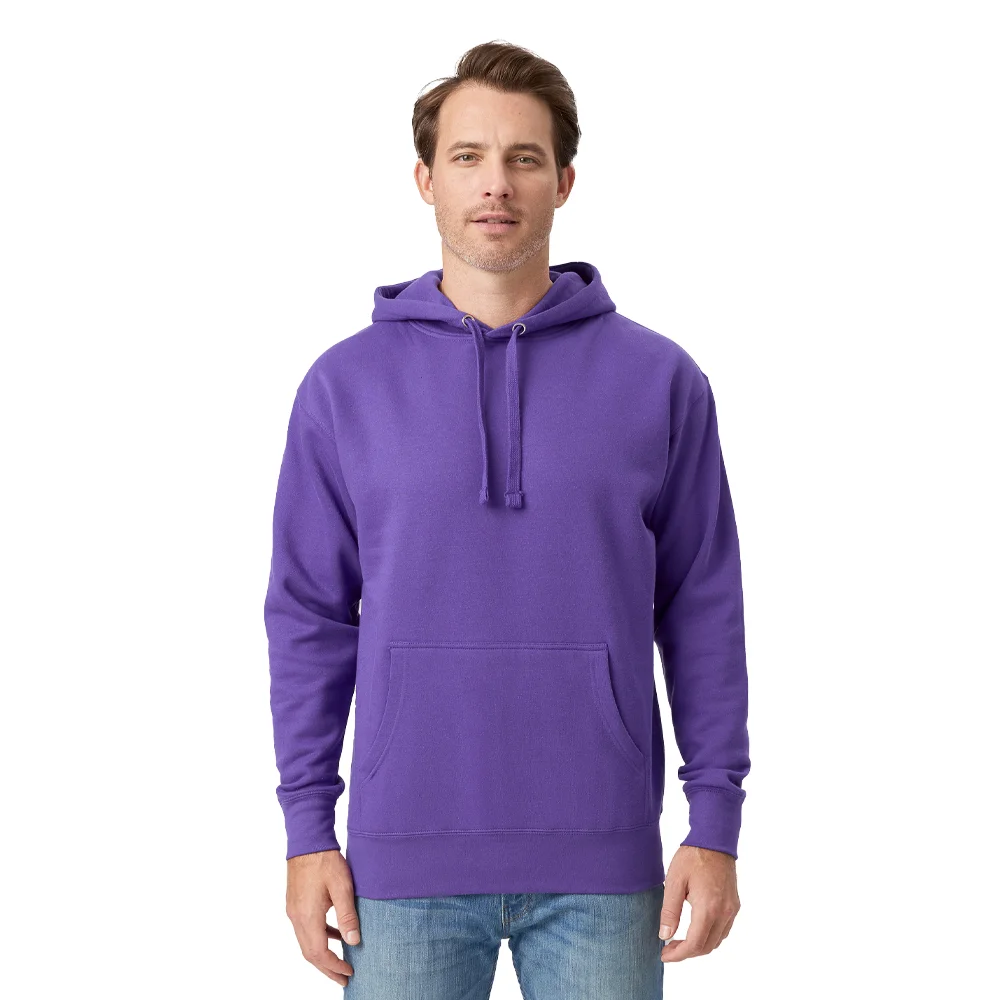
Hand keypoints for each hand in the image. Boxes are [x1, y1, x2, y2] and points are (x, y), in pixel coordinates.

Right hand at [285, 849, 359, 986]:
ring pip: (306, 942)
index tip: (348, 973)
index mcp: (308, 917)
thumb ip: (347, 915)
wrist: (307, 840)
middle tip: (343, 978)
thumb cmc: (325, 860)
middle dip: (327, 968)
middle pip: (310, 953)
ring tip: (340, 962)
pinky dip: (320, 937)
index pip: (319, 953)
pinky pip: (306, 929)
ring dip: (322, 955)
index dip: (334, 967)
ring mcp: (294, 911)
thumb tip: (354, 941)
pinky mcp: (296, 903)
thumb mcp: (342, 887)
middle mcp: (297, 918)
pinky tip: (334, 934)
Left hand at [658, 845, 739, 961]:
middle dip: (686, 953)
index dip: (678, 955)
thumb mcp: (674, 881)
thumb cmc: (692, 857)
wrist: (714, 840)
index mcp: (708, 908)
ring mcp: (731, 910)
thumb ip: (669, 911)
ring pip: (717, 941)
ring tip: (679, 941)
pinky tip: (696, 929)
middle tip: (668, 948)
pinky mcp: (734, 905)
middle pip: (706, 946)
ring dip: (699, 946)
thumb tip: (664, 936)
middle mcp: (724, 913)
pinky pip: (723, 930)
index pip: (694, 944)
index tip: (664, 955)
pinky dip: (710, 936)